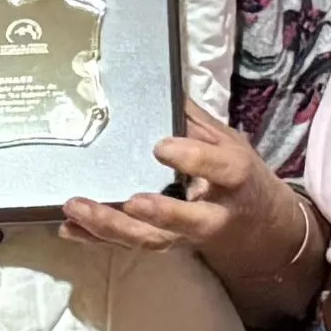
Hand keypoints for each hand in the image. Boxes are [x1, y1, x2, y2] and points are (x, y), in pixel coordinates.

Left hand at [59, 123, 314, 312]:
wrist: (262, 227)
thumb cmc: (240, 178)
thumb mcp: (230, 142)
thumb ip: (196, 120)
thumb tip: (162, 85)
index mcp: (234, 178)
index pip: (219, 169)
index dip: (193, 159)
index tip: (161, 147)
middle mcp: (213, 213)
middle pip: (185, 221)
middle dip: (157, 214)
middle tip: (129, 201)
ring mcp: (186, 236)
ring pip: (151, 240)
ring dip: (111, 227)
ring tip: (77, 208)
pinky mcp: (164, 244)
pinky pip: (129, 246)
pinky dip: (96, 238)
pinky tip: (68, 228)